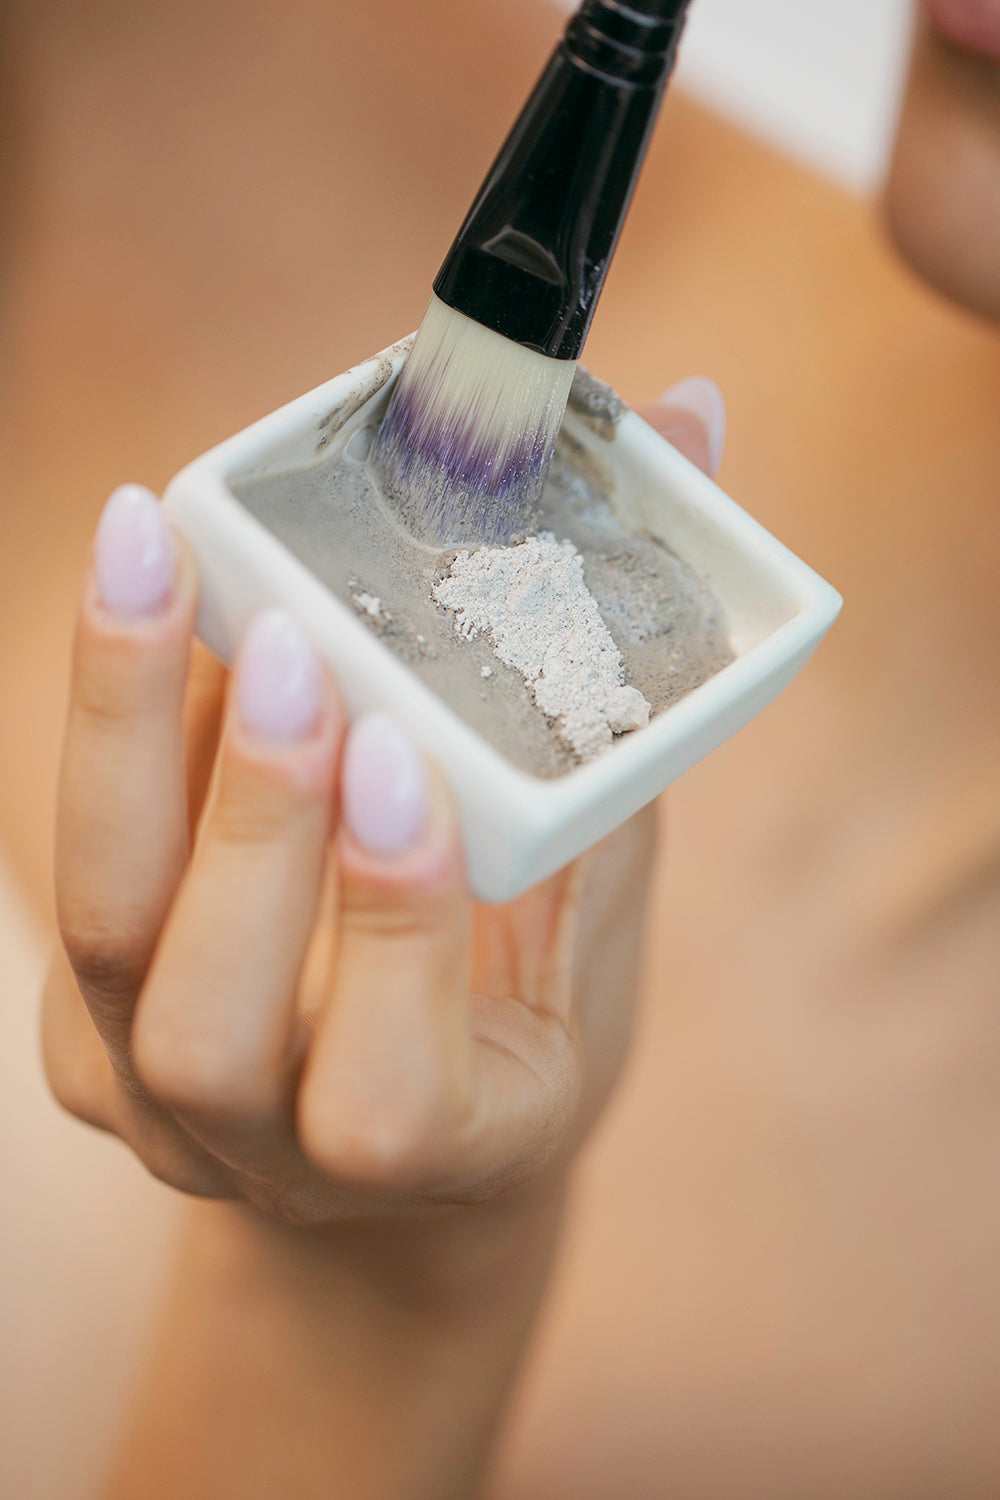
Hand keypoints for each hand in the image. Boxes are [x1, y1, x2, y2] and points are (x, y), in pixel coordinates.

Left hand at [43, 380, 725, 1225]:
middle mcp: (275, 1156)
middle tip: (291, 639)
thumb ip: (623, 701)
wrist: (410, 1130)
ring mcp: (162, 1106)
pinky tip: (149, 610)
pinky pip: (75, 877)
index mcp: (446, 1148)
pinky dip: (114, 733)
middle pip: (202, 1026)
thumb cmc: (526, 1002)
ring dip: (132, 747)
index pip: (389, 1095)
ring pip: (100, 943)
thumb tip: (692, 418)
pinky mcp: (80, 1039)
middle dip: (248, 820)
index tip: (403, 755)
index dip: (389, 928)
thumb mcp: (598, 889)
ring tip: (164, 570)